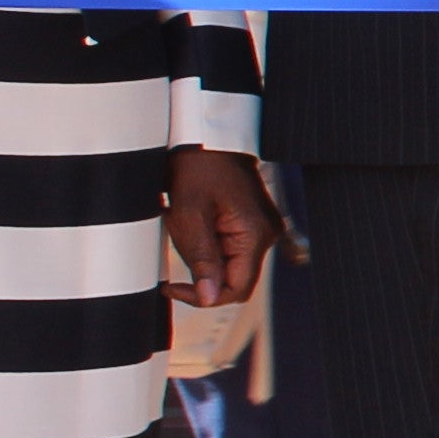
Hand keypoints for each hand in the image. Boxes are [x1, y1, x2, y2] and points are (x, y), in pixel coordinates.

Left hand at [161, 146, 274, 312]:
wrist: (208, 139)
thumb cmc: (198, 170)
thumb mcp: (189, 216)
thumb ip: (201, 259)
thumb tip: (208, 297)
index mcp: (254, 235)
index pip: (236, 289)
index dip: (204, 296)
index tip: (172, 287)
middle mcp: (266, 235)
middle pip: (235, 279)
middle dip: (202, 277)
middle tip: (174, 260)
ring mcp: (261, 228)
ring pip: (231, 265)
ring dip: (203, 259)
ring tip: (182, 230)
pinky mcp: (253, 223)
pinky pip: (232, 249)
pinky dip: (209, 247)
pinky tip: (194, 226)